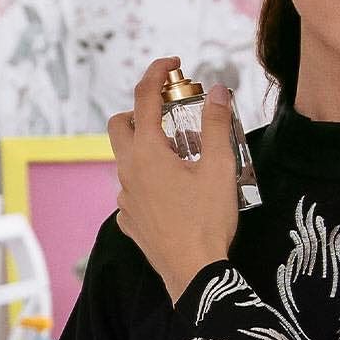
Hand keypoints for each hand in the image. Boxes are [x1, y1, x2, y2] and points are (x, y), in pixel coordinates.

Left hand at [108, 55, 238, 302]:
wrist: (194, 274)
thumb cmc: (208, 221)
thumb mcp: (220, 168)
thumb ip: (216, 125)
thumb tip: (217, 90)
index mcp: (147, 153)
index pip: (144, 98)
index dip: (157, 74)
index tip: (173, 65)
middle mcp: (128, 172)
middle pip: (119, 125)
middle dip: (139, 111)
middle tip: (170, 114)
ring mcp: (124, 199)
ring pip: (125, 160)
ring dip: (146, 148)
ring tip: (180, 158)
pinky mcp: (129, 222)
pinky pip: (131, 191)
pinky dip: (147, 181)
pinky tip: (171, 193)